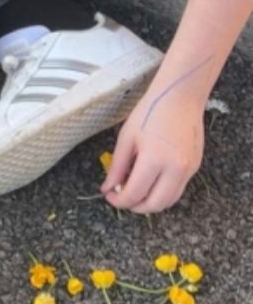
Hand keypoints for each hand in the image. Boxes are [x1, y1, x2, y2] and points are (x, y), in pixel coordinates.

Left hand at [100, 89, 204, 213]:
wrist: (180, 96)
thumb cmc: (150, 112)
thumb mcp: (126, 139)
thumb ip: (117, 168)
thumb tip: (107, 188)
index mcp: (155, 160)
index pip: (134, 195)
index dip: (118, 201)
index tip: (109, 196)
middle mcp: (176, 169)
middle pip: (154, 205)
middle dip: (134, 207)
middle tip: (122, 197)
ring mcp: (189, 169)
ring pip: (169, 201)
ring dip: (150, 204)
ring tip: (135, 192)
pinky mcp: (196, 167)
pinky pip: (178, 190)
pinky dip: (162, 194)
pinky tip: (150, 183)